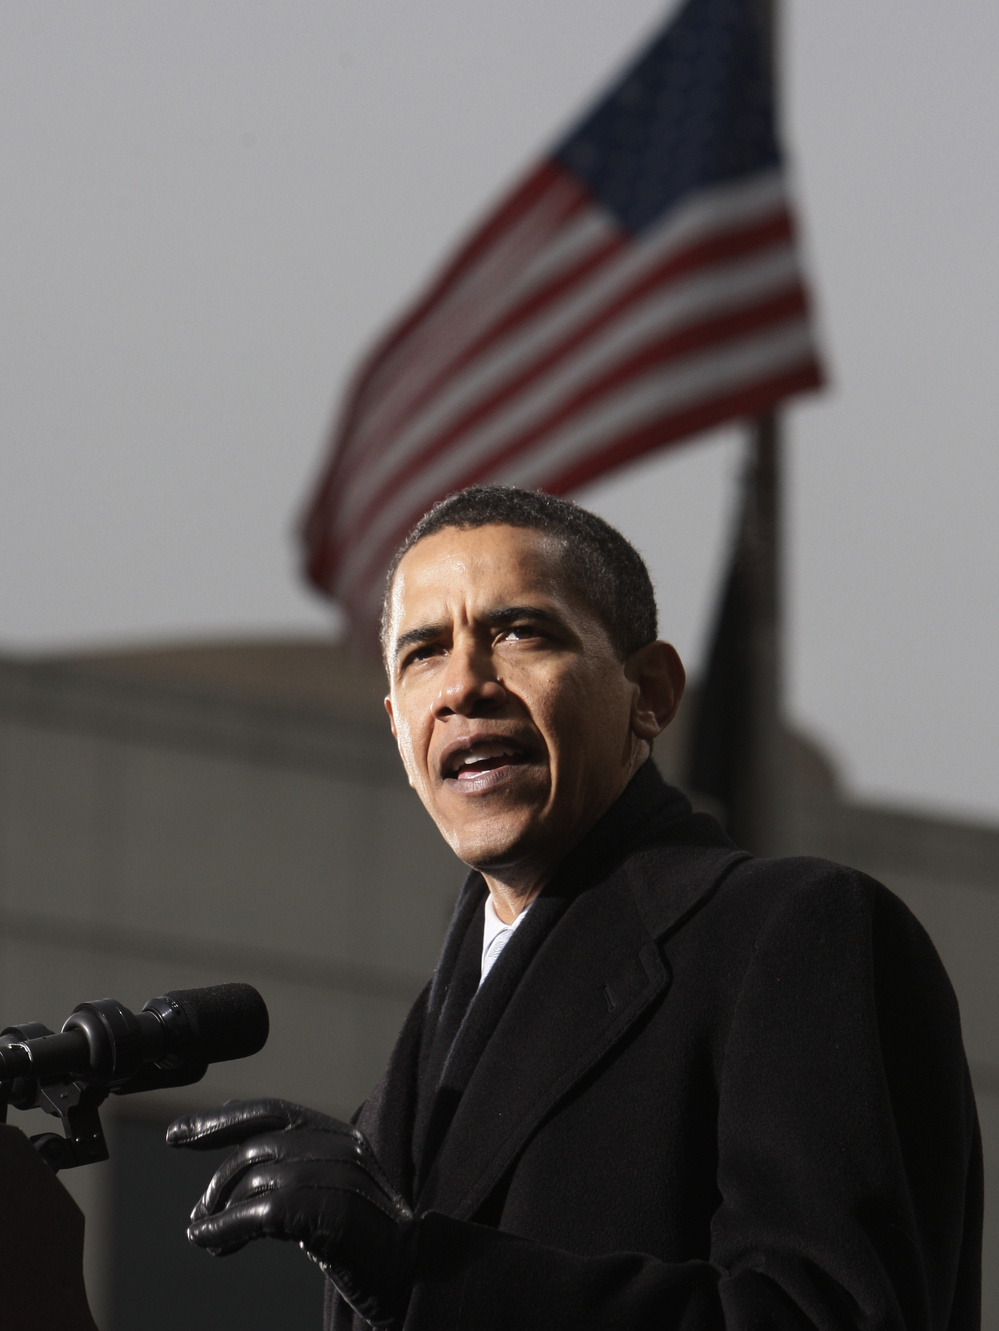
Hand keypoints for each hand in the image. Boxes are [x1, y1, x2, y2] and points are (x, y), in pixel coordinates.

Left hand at [167, 1098, 417, 1329]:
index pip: (272, 1111)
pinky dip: (226, 1230)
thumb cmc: (368, 1245)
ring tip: (209, 1239)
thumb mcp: (329, 1196)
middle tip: (198, 1215)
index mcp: (341, 1135)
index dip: (220, 1120)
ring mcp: (337, 1174)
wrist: (415, 1278)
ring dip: (220, 1213)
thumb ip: (293, 1176)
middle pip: (257, 1148)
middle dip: (217, 1180)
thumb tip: (233, 1176)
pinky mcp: (329, 1208)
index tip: (177, 1132)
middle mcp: (340, 1145)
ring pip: (255, 1180)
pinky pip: (259, 1212)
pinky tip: (213, 1246)